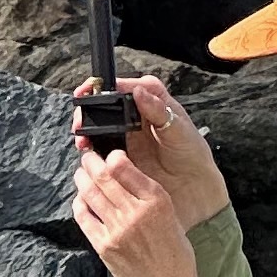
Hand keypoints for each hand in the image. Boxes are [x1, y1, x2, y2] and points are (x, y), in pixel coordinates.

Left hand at [72, 141, 209, 276]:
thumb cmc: (175, 256)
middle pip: (103, 176)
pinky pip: (84, 217)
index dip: (112, 156)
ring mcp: (118, 230)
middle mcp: (136, 212)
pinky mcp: (104, 246)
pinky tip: (81, 200)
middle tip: (87, 158)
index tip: (108, 155)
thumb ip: (148, 196)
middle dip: (91, 163)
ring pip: (90, 193)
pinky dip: (79, 204)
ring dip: (82, 179)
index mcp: (158, 201)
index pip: (124, 166)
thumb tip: (124, 174)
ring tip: (81, 174)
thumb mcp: (172, 217)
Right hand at [73, 71, 230, 233]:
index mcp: (152, 105)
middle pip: (105, 107)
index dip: (106, 85)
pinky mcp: (121, 160)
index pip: (125, 87)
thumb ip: (159, 110)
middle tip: (81, 118)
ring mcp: (127, 140)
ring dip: (87, 131)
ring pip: (99, 129)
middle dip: (89, 109)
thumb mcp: (180, 131)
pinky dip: (91, 153)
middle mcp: (136, 120)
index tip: (92, 87)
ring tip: (83, 140)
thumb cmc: (193, 157)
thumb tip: (138, 91)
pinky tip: (89, 156)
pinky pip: (100, 153)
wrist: (195, 191)